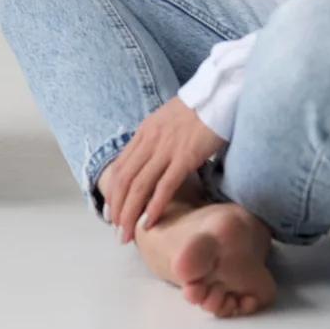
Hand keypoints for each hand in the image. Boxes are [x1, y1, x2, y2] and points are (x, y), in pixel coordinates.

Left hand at [100, 98, 225, 241]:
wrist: (218, 94)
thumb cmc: (199, 110)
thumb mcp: (167, 121)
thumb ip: (156, 139)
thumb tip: (151, 158)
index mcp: (144, 133)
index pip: (119, 168)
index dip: (112, 192)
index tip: (110, 211)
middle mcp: (149, 141)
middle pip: (125, 181)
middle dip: (117, 208)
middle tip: (116, 231)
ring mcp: (165, 149)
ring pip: (139, 186)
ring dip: (130, 213)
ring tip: (128, 234)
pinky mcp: (185, 157)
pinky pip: (165, 186)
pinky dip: (154, 206)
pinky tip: (149, 223)